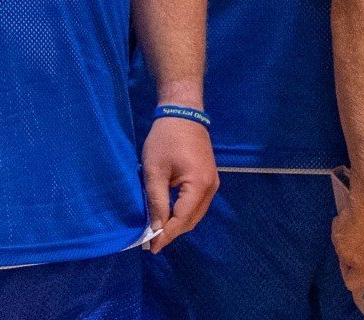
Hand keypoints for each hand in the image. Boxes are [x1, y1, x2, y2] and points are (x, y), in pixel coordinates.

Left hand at [142, 117, 218, 251]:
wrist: (183, 114)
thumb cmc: (166, 141)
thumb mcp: (155, 172)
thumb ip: (157, 202)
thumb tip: (156, 229)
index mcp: (199, 186)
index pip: (182, 219)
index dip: (166, 235)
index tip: (150, 248)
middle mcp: (211, 187)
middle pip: (192, 220)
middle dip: (173, 232)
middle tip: (151, 241)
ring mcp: (213, 183)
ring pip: (196, 214)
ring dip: (179, 224)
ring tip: (158, 230)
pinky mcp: (209, 178)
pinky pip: (197, 204)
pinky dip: (184, 213)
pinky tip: (169, 215)